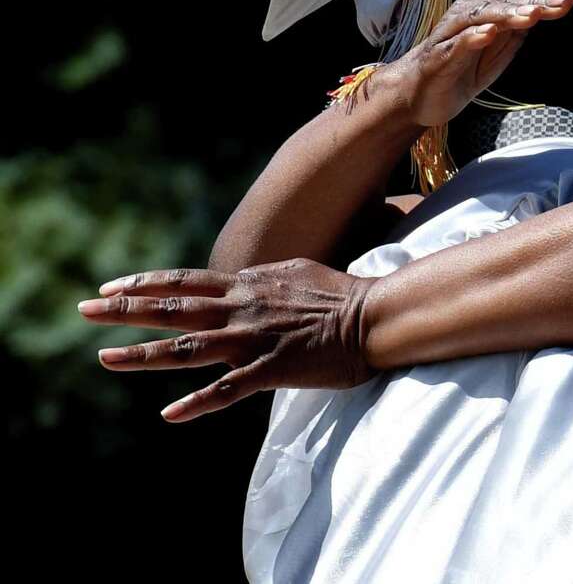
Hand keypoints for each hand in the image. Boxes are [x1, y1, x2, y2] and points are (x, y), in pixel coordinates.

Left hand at [77, 258, 378, 422]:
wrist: (373, 317)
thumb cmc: (340, 294)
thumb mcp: (295, 272)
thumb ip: (262, 278)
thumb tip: (241, 278)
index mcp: (248, 285)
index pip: (185, 282)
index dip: (145, 284)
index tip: (109, 287)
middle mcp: (242, 309)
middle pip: (175, 309)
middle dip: (126, 310)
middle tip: (84, 311)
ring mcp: (254, 340)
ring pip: (189, 348)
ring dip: (144, 355)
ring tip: (104, 358)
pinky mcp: (272, 369)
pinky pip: (228, 389)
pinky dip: (199, 403)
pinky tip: (170, 415)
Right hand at [376, 0, 572, 127]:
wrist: (421, 96)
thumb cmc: (464, 68)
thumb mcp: (503, 46)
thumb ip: (525, 20)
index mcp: (486, 7)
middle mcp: (468, 13)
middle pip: (503, 0)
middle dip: (534, 0)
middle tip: (562, 1)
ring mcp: (452, 33)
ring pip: (481, 17)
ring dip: (507, 14)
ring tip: (532, 16)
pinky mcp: (438, 56)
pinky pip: (456, 44)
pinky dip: (473, 37)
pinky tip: (491, 34)